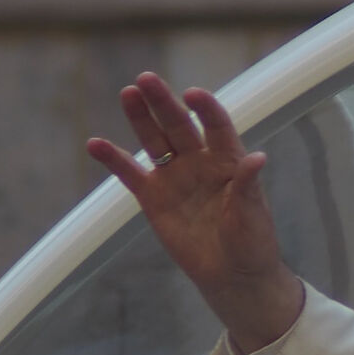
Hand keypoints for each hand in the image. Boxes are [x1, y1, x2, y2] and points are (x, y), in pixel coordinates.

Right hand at [88, 74, 304, 354]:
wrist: (232, 275)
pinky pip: (130, 173)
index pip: (216, 125)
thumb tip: (258, 157)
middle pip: (179, 124)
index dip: (206, 109)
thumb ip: (247, 184)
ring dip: (140, 117)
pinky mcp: (153, 197)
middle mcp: (200, 161)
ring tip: (127, 93)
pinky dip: (113, 159)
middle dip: (163, 102)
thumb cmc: (251, 242)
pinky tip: (95, 144)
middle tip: (146, 79)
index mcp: (229, 160)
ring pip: (155, 140)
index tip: (193, 95)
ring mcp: (175, 176)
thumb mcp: (252, 214)